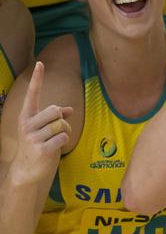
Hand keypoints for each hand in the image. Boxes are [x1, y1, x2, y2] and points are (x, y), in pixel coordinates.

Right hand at [11, 62, 72, 185]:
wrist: (28, 170)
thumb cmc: (39, 145)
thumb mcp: (45, 129)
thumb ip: (56, 118)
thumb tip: (70, 110)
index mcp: (27, 116)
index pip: (33, 94)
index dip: (37, 79)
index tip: (40, 63)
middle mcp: (27, 124)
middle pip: (55, 110)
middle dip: (61, 120)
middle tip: (56, 130)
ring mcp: (32, 137)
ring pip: (61, 125)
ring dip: (65, 132)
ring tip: (56, 140)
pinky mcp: (41, 149)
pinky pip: (64, 137)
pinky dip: (65, 142)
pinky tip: (55, 148)